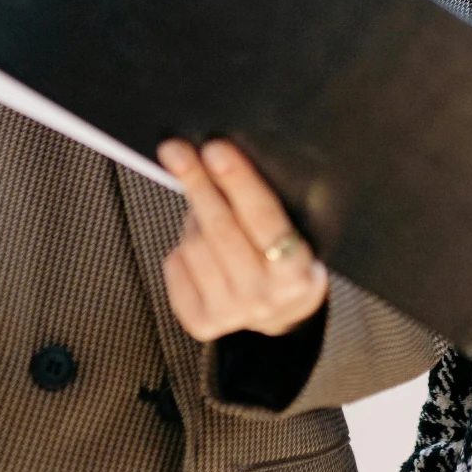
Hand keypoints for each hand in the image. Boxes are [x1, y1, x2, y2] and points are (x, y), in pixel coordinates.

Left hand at [159, 139, 328, 339]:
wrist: (284, 313)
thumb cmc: (286, 258)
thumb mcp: (294, 234)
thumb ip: (264, 206)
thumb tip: (217, 162)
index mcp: (296, 271)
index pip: (263, 218)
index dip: (237, 181)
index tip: (215, 149)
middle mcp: (264, 296)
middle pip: (221, 230)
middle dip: (197, 184)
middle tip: (176, 150)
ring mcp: (231, 313)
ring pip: (194, 246)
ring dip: (193, 218)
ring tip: (205, 211)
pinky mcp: (202, 322)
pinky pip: (176, 266)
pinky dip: (180, 248)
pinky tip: (197, 245)